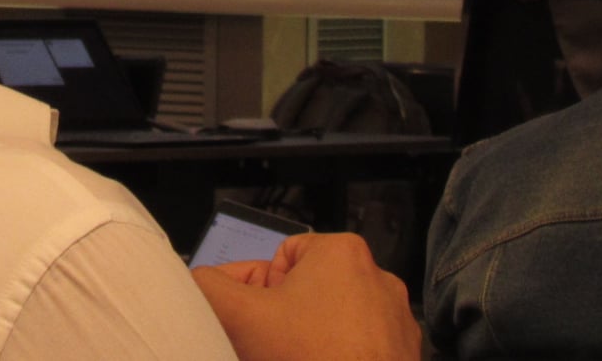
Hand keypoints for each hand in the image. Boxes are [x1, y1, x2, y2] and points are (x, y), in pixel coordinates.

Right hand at [194, 232, 418, 360]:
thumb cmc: (307, 358)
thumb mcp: (242, 316)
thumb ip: (210, 287)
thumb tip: (198, 282)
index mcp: (342, 252)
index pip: (279, 259)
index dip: (258, 293)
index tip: (254, 325)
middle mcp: (378, 279)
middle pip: (306, 294)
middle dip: (281, 322)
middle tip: (268, 352)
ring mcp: (396, 322)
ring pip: (332, 325)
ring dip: (308, 344)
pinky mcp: (403, 357)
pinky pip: (358, 351)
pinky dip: (337, 359)